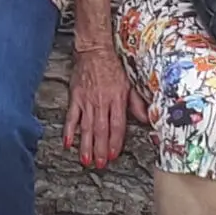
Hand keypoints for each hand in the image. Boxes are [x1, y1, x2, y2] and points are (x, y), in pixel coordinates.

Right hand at [64, 43, 145, 169]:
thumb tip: (147, 118)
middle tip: (99, 164)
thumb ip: (137, 103)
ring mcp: (87, 101)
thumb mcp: (130, 83)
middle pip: (101, 130)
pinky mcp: (75, 97)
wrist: (94, 50)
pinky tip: (68, 142)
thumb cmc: (113, 65)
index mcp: (117, 100)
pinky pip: (71, 116)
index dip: (115, 142)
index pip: (117, 126)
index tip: (113, 155)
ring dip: (86, 145)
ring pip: (87, 127)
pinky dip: (69, 130)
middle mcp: (101, 102)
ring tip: (85, 160)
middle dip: (100, 149)